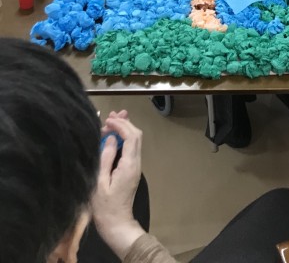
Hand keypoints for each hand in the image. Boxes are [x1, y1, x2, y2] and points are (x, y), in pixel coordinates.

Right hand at [91, 115, 145, 258]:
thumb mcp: (99, 182)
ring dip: (124, 129)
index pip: (131, 136)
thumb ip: (106, 158)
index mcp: (129, 165)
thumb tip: (111, 138)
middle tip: (111, 115)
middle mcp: (136, 163)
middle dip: (124, 123)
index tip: (107, 120)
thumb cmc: (104, 207)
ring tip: (111, 120)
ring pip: (134, 141)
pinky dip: (123, 138)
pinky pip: (130, 149)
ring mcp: (135, 167)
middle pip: (136, 136)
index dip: (121, 125)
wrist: (116, 224)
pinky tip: (112, 136)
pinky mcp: (131, 170)